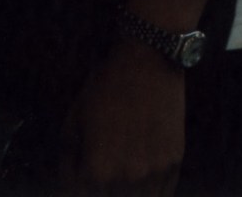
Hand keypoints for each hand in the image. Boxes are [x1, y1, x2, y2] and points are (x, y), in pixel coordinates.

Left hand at [61, 38, 184, 193]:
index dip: (74, 190)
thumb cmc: (106, 88)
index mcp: (95, 172)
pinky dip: (153, 194)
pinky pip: (163, 193)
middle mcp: (125, 178)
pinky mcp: (174, 160)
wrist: (149, 59)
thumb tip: (69, 185)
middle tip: (103, 175)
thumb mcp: (72, 123)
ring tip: (121, 182)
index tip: (80, 181)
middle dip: (100, 192)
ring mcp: (153, 171)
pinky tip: (144, 188)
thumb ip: (67, 163)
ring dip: (127, 195)